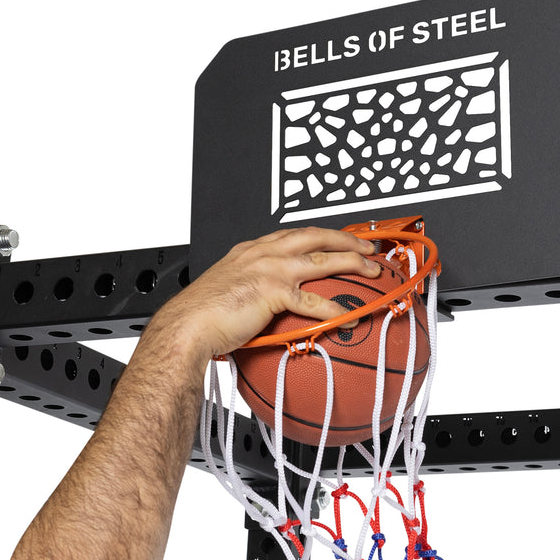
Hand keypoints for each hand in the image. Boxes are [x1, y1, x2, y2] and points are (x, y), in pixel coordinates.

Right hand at [150, 227, 380, 365]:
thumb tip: (261, 306)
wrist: (187, 326)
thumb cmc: (201, 315)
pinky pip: (314, 301)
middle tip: (368, 245)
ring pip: (323, 259)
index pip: (294, 234)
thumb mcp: (227, 290)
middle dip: (347, 238)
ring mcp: (270, 270)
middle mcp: (263, 253)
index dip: (321, 233)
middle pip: (316, 236)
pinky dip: (336, 310)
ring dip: (353, 262)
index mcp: (251, 250)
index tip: (338, 237)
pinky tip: (351, 317)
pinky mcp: (274, 292)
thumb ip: (248, 290)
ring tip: (373, 270)